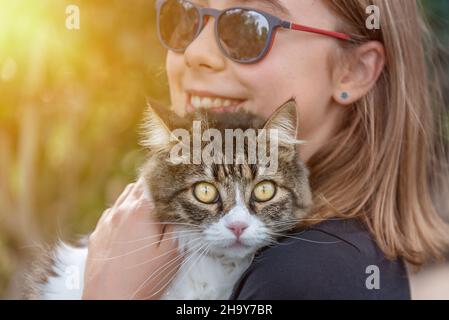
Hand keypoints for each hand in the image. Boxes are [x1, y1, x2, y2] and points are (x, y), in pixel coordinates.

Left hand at [82, 177, 180, 299]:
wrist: (108, 302)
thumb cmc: (143, 279)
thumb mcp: (171, 253)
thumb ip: (175, 227)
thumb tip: (176, 211)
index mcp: (141, 210)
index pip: (154, 182)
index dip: (166, 179)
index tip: (176, 180)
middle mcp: (120, 211)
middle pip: (137, 186)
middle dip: (153, 186)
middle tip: (166, 194)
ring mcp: (105, 223)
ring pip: (123, 198)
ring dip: (137, 198)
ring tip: (150, 209)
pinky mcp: (96, 236)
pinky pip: (111, 215)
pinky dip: (123, 213)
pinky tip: (130, 226)